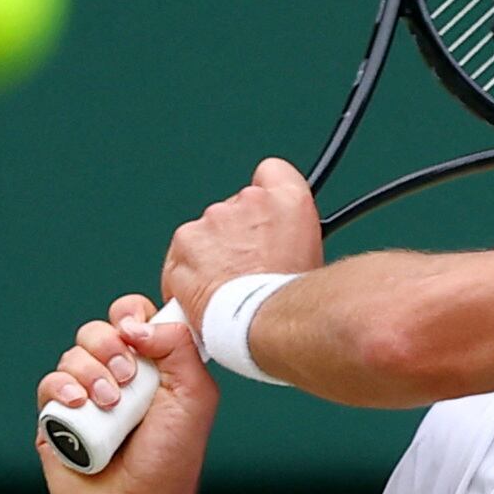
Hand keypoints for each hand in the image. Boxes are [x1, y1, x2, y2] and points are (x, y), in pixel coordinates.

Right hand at [35, 294, 218, 493]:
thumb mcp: (194, 397)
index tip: (138, 337)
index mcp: (152, 365)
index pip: (134, 317)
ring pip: (73, 354)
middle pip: (99, 329)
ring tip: (108, 405)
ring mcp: (86, 395)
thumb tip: (138, 324)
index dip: (131, 315)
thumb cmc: (171, 459)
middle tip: (127, 377)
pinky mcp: (57, 417)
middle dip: (109, 345)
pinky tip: (79, 406)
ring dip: (90, 373)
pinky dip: (62, 388)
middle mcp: (117, 375)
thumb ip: (179, 347)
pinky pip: (48, 383)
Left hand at [163, 158, 322, 330]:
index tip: (262, 221)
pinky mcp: (186, 240)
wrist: (265, 320)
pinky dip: (187, 276)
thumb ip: (291, 238)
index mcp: (290, 200)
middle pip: (234, 210)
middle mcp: (251, 200)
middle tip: (245, 271)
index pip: (273, 173)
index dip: (264, 199)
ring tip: (225, 290)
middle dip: (234, 238)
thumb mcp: (312, 261)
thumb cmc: (292, 301)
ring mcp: (215, 218)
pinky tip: (203, 298)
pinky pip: (180, 257)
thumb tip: (283, 247)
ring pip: (205, 233)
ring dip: (210, 256)